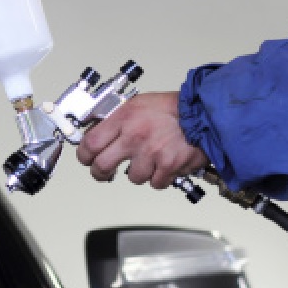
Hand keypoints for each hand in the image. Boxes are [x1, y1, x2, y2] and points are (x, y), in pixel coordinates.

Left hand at [76, 91, 208, 188]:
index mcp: (124, 118)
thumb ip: (117, 119)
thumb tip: (97, 134)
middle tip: (105, 172)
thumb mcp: (137, 104)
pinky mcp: (167, 166)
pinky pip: (155, 183)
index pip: (90, 143)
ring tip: (151, 159)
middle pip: (102, 166)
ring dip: (140, 172)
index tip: (87, 159)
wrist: (203, 113)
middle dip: (101, 173)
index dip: (84, 156)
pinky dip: (160, 177)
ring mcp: (151, 153)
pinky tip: (165, 163)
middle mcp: (134, 135)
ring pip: (132, 177)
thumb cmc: (173, 108)